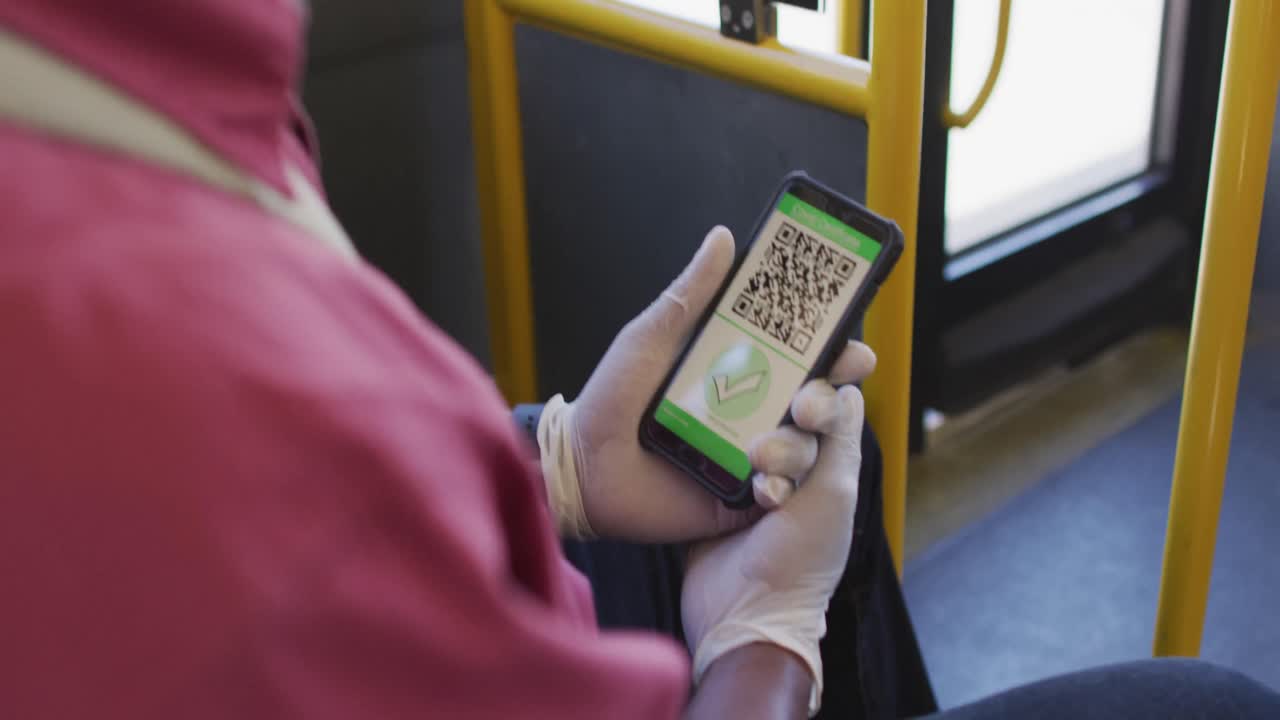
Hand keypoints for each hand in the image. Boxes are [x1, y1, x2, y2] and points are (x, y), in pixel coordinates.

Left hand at [536, 225, 875, 541]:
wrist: (580, 467)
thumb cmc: (611, 398)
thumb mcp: (652, 338)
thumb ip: (691, 293)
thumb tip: (724, 236)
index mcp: (743, 368)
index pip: (804, 356)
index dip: (835, 350)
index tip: (850, 346)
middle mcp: (755, 410)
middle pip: (818, 402)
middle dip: (830, 400)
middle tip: (811, 400)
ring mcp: (751, 455)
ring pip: (805, 448)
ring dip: (798, 446)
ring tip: (762, 450)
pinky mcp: (740, 497)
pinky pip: (778, 493)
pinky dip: (780, 488)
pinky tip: (762, 484)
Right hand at [681, 377, 868, 715]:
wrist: (746, 614)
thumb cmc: (803, 560)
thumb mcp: (835, 494)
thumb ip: (842, 440)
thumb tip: (851, 389)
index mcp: (826, 466)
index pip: (823, 408)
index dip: (816, 396)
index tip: (805, 408)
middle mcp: (790, 467)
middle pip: (780, 416)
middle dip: (780, 434)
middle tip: (768, 456)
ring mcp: (746, 477)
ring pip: (744, 431)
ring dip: (752, 450)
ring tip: (753, 475)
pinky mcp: (709, 489)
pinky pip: (708, 452)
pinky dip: (716, 460)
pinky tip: (724, 482)